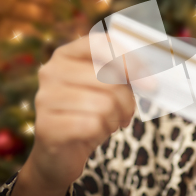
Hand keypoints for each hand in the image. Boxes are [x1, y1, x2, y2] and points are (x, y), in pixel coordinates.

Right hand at [24, 35, 134, 189]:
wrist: (61, 151)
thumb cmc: (89, 113)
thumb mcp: (107, 88)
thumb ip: (124, 75)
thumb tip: (149, 79)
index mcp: (67, 54)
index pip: (100, 43)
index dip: (129, 60)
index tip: (150, 82)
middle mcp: (51, 71)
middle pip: (108, 78)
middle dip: (127, 100)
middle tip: (128, 111)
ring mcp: (45, 98)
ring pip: (104, 104)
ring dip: (116, 118)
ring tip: (110, 122)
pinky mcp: (46, 126)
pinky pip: (92, 125)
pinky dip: (102, 132)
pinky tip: (95, 133)